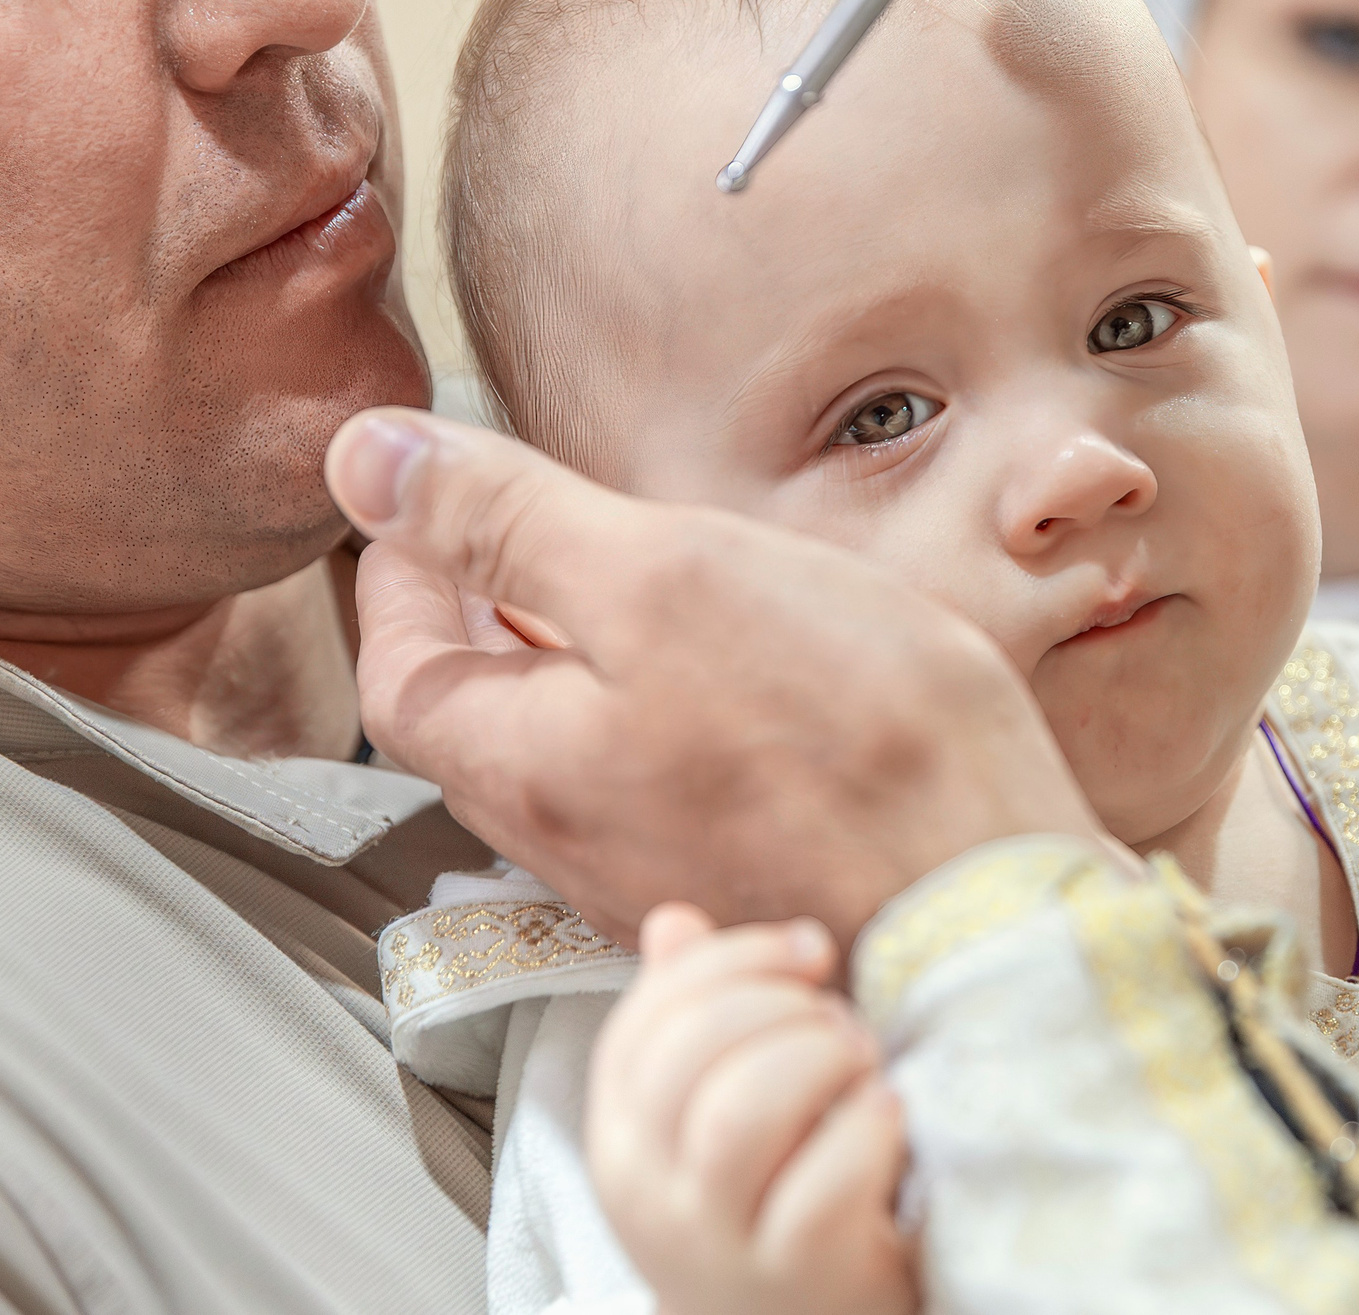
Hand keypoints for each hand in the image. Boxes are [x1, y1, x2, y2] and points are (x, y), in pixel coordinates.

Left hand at [325, 408, 1099, 944]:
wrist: (996, 900)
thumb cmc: (848, 740)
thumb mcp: (662, 578)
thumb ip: (509, 521)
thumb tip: (363, 459)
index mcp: (524, 765)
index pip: (398, 664)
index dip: (401, 563)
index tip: (420, 493)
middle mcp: (570, 842)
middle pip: (477, 716)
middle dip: (477, 609)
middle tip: (505, 522)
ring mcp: (657, 872)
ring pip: (569, 753)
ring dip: (570, 659)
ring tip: (622, 578)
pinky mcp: (743, 879)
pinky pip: (656, 785)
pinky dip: (655, 708)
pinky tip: (732, 668)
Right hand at [589, 906, 918, 1314]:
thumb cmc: (769, 1198)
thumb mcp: (713, 1113)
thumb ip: (694, 1018)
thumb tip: (674, 921)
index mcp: (622, 1137)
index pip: (646, 1020)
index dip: (734, 960)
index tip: (809, 951)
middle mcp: (650, 1191)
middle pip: (693, 1053)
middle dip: (783, 1007)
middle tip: (841, 1022)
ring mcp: (718, 1239)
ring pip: (742, 1112)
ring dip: (821, 1059)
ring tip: (862, 1065)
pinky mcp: (796, 1273)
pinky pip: (824, 1181)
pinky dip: (868, 1127)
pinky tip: (888, 1115)